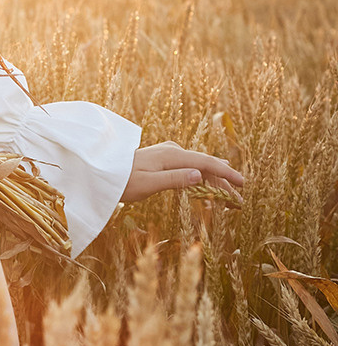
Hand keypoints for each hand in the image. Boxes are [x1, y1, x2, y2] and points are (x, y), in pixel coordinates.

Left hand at [121, 140, 244, 203]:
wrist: (103, 172)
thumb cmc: (123, 181)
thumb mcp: (148, 184)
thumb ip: (174, 179)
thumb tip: (199, 174)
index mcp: (172, 156)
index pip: (206, 163)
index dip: (225, 173)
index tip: (242, 183)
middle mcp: (172, 151)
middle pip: (205, 163)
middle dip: (223, 178)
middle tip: (239, 194)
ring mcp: (168, 154)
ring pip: (197, 165)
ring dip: (213, 177)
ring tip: (229, 188)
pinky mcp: (163, 159)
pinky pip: (189, 166)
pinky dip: (201, 175)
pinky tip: (207, 179)